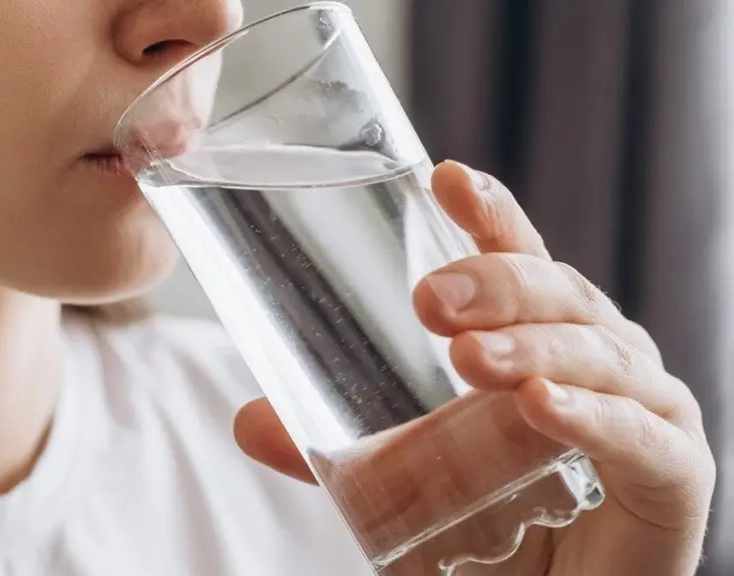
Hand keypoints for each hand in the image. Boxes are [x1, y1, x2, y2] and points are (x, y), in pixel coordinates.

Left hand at [232, 161, 714, 574]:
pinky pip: (640, 436)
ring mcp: (644, 410)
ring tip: (468, 358)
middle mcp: (600, 361)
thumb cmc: (492, 533)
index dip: (489, 216)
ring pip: (598, 354)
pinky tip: (540, 408)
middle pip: (560, 295)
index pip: (520, 260)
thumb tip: (249, 420)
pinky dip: (591, 417)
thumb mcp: (409, 481)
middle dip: (499, 285)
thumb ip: (338, 453)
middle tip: (430, 299)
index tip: (443, 177)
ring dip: (532, 348)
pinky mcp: (673, 475)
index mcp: (541, 341)